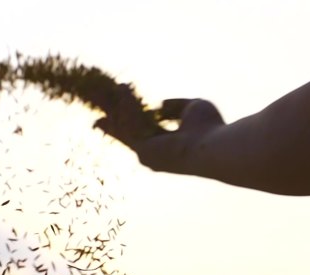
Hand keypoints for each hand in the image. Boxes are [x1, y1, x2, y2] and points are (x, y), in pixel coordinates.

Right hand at [95, 87, 224, 172]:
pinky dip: (126, 105)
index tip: (118, 101)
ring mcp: (146, 154)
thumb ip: (175, 106)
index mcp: (166, 146)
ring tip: (113, 85)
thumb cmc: (210, 129)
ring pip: (126, 125)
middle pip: (127, 129)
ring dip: (118, 104)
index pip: (142, 129)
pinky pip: (130, 124)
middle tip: (95, 98)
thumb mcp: (193, 108)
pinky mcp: (142, 150)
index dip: (129, 114)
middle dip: (112, 111)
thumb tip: (158, 104)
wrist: (214, 145)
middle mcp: (153, 153)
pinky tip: (123, 89)